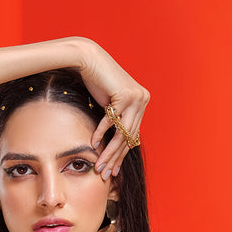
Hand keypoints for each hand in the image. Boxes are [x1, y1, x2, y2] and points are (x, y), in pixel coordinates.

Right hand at [76, 39, 149, 179]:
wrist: (89, 59)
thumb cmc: (97, 80)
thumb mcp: (110, 103)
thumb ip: (117, 118)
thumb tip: (115, 141)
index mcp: (142, 102)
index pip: (133, 134)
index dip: (122, 154)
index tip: (113, 169)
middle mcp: (142, 99)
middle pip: (128, 136)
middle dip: (115, 157)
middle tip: (105, 173)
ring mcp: (136, 97)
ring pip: (122, 133)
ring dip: (109, 151)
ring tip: (99, 165)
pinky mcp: (125, 95)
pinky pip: (111, 120)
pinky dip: (101, 133)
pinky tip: (94, 144)